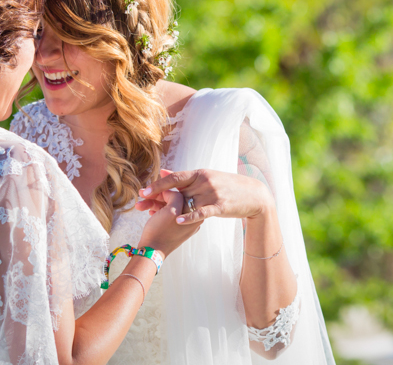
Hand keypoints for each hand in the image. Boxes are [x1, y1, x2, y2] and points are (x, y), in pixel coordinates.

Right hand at [138, 189, 201, 256]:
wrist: (150, 252)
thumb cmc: (161, 232)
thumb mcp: (171, 210)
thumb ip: (175, 196)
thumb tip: (169, 192)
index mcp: (194, 216)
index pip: (180, 195)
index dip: (165, 190)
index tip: (153, 189)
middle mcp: (189, 220)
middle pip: (172, 201)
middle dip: (155, 197)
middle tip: (141, 193)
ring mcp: (179, 225)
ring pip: (165, 208)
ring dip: (151, 204)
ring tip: (138, 205)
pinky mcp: (170, 229)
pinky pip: (163, 216)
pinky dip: (154, 212)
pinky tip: (145, 211)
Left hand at [139, 169, 274, 224]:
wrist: (253, 194)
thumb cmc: (227, 186)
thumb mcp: (205, 178)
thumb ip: (184, 177)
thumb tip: (163, 171)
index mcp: (200, 173)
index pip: (175, 178)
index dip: (157, 184)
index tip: (142, 191)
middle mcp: (204, 181)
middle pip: (176, 190)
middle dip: (156, 197)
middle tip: (139, 204)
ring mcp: (213, 193)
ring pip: (186, 202)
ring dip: (168, 210)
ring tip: (152, 217)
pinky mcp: (221, 206)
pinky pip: (202, 211)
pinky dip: (190, 216)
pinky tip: (178, 220)